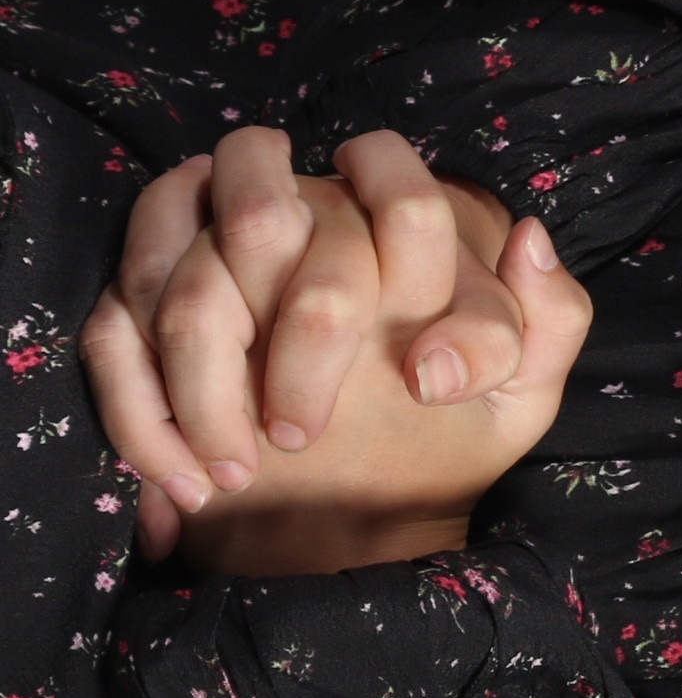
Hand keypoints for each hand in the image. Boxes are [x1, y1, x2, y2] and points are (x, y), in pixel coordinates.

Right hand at [84, 131, 592, 573]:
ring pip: (184, 284)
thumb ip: (551, 323)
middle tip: (302, 437)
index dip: (391, 275)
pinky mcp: (139, 302)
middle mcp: (305, 219)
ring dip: (202, 387)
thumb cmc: (443, 438)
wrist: (351, 495)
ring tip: (236, 471)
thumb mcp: (516, 400)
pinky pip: (114, 331)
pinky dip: (142, 411)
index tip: (428, 385)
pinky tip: (181, 478)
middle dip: (292, 350)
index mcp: (400, 234)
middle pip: (272, 232)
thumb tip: (531, 235)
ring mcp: (211, 254)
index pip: (410, 201)